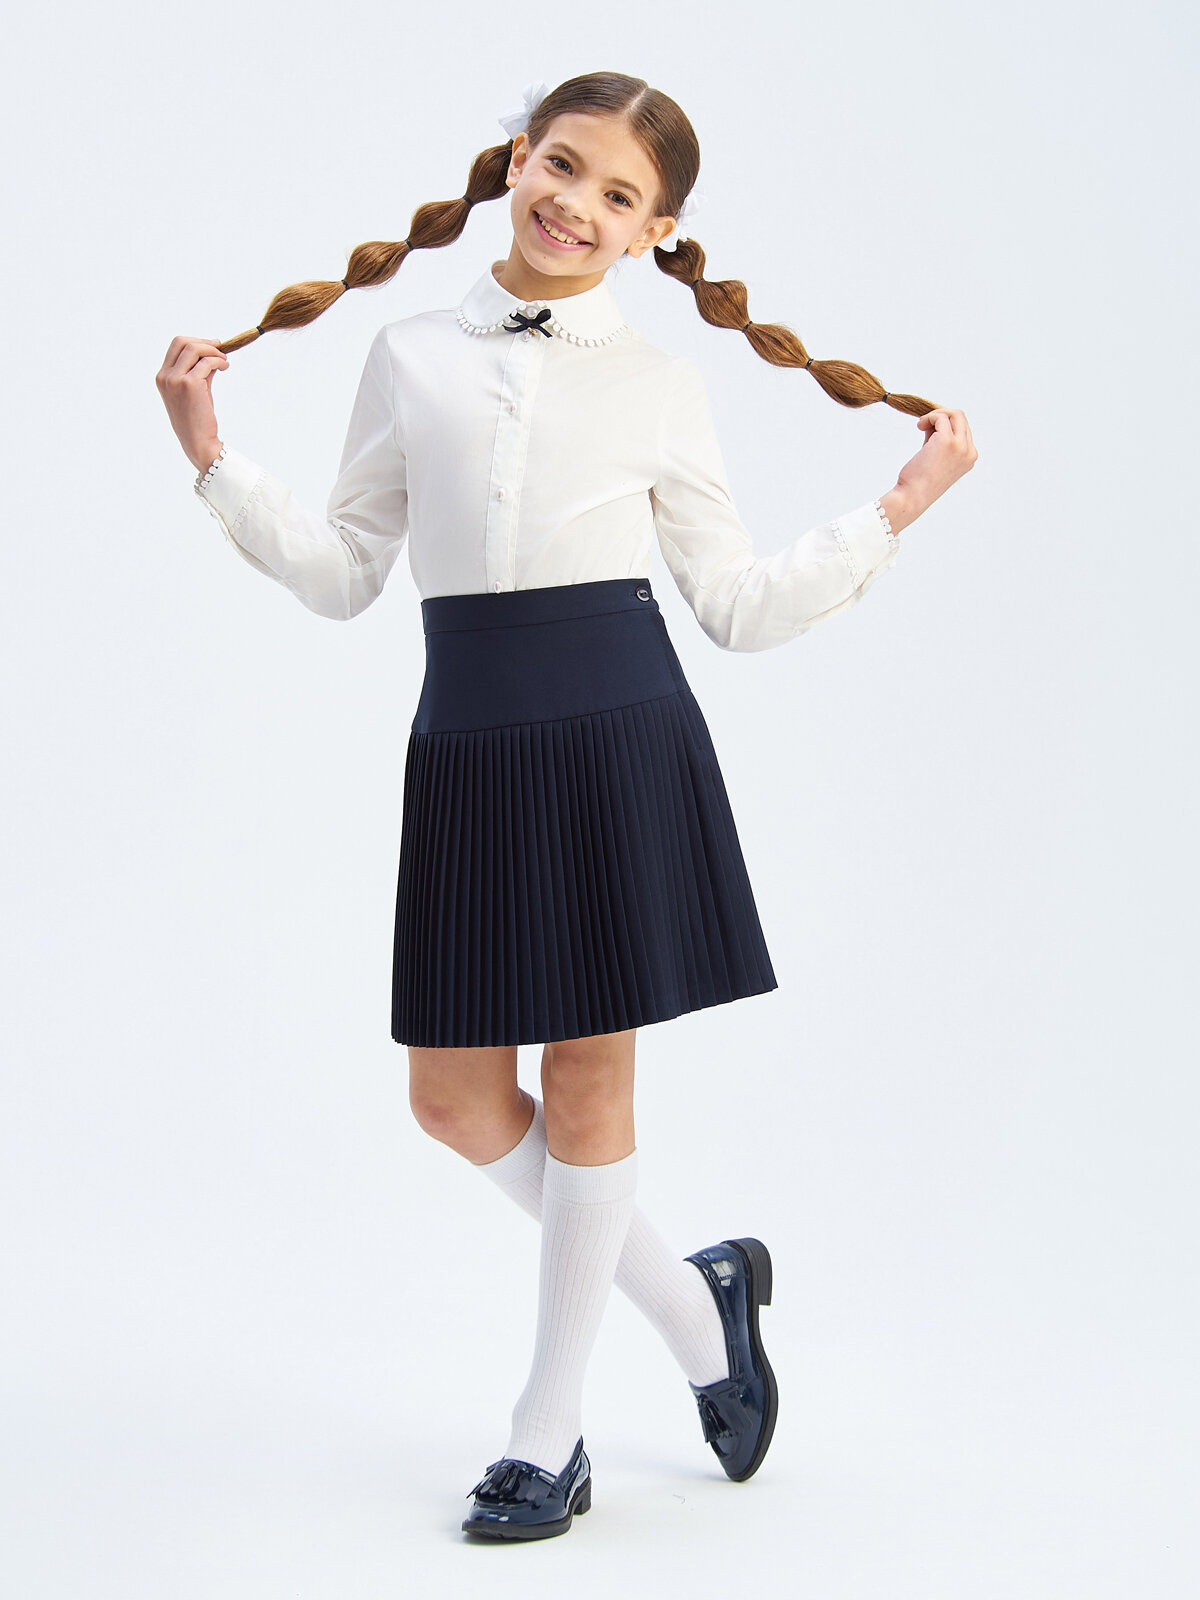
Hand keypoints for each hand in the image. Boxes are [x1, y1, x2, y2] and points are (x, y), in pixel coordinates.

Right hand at [156, 336, 229, 471]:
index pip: (175, 346)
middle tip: (220, 348)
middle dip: (203, 342)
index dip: (194, 341)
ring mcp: (175, 379)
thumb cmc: (196, 419)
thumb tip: (211, 356)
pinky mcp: (190, 384)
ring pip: (194, 349)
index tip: (211, 346)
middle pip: (182, 342)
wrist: (197, 441)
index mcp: (162, 377)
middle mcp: (165, 376)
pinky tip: (225, 367)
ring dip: (213, 351)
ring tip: (224, 361)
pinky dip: (219, 361)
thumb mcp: (194, 391)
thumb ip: (198, 372)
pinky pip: (207, 363)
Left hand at [893, 408, 977, 522]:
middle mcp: (969, 451)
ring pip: (954, 414)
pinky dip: (929, 417)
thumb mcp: (936, 458)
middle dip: (942, 416)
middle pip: (961, 418)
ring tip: (921, 426)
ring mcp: (961, 447)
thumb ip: (940, 439)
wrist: (913, 497)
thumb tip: (936, 420)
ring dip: (935, 415)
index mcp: (970, 457)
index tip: (930, 429)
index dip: (946, 424)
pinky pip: (941, 418)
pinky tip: (919, 426)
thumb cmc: (920, 481)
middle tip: (924, 425)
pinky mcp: (948, 442)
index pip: (964, 429)